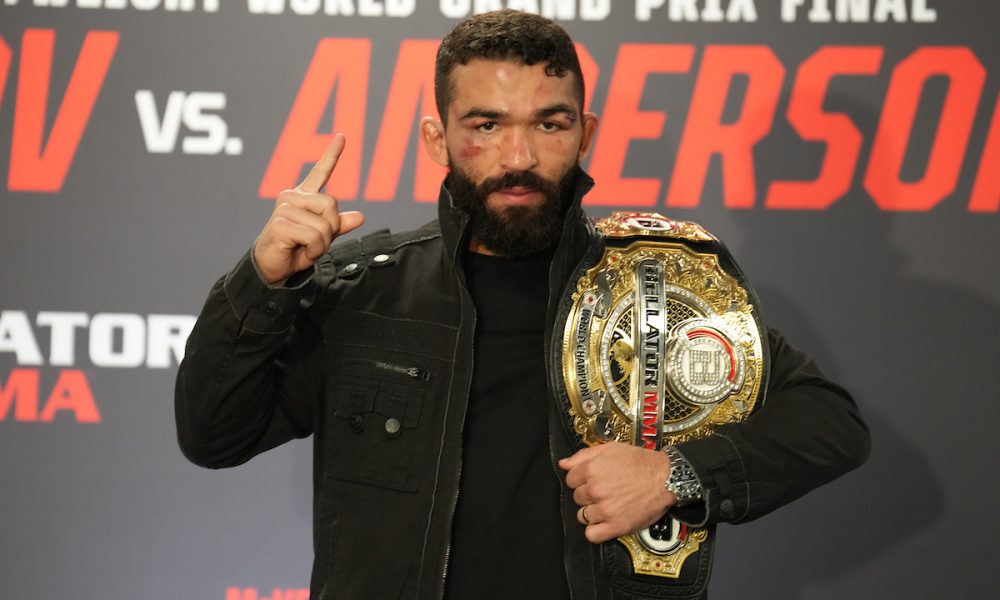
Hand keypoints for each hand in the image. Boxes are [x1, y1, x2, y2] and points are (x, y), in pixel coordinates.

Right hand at [253, 134, 364, 284]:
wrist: (272, 268)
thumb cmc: (294, 249)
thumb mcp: (321, 237)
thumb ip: (338, 225)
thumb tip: (360, 217)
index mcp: (302, 196)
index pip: (320, 172)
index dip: (332, 154)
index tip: (342, 136)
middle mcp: (292, 197)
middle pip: (332, 204)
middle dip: (330, 229)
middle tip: (314, 242)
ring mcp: (284, 208)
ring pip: (325, 225)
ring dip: (322, 244)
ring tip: (305, 248)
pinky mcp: (281, 223)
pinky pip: (315, 237)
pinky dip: (314, 250)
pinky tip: (300, 252)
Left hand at [559, 441, 675, 543]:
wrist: (667, 478)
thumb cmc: (642, 463)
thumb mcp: (611, 449)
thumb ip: (583, 455)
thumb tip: (563, 463)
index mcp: (593, 469)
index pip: (570, 479)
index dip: (581, 479)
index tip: (592, 480)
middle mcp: (596, 490)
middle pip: (577, 497)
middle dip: (588, 494)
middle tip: (605, 491)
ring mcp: (605, 509)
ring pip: (583, 515)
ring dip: (593, 511)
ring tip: (609, 504)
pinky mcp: (616, 526)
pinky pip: (592, 534)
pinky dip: (596, 530)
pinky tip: (605, 521)